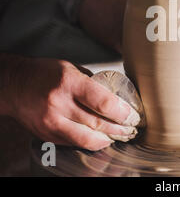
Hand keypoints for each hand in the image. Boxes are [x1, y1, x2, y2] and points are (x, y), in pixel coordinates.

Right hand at [9, 58, 140, 150]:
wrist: (14, 85)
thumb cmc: (45, 73)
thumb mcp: (72, 68)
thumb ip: (92, 83)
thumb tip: (115, 96)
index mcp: (69, 83)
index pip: (102, 102)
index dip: (121, 112)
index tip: (132, 115)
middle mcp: (60, 104)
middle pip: (97, 123)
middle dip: (120, 128)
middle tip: (132, 127)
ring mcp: (51, 122)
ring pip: (86, 138)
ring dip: (108, 139)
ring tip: (121, 136)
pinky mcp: (47, 134)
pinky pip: (74, 142)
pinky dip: (91, 142)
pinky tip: (102, 138)